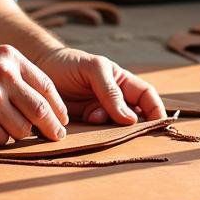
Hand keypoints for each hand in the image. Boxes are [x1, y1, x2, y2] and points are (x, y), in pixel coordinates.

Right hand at [0, 44, 69, 144]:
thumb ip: (18, 74)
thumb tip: (47, 103)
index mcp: (11, 58)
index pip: (47, 86)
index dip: (58, 107)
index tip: (62, 119)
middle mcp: (5, 75)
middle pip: (41, 110)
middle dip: (53, 128)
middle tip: (57, 136)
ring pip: (23, 129)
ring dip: (21, 134)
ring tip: (11, 129)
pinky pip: (2, 139)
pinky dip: (1, 139)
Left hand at [33, 47, 165, 124]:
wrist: (40, 70)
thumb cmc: (70, 63)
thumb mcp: (93, 68)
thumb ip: (110, 90)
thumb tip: (130, 119)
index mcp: (122, 83)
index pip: (147, 97)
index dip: (156, 110)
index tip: (159, 124)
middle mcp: (115, 101)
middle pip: (135, 118)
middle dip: (136, 127)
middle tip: (128, 130)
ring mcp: (100, 114)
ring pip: (116, 129)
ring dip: (111, 129)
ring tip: (94, 117)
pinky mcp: (85, 126)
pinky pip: (97, 136)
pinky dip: (96, 135)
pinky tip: (87, 123)